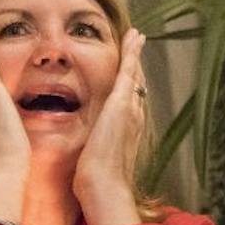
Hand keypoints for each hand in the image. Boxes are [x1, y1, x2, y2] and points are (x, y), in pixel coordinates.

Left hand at [73, 28, 145, 224]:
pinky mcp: (121, 103)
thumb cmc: (97, 182)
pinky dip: (132, 53)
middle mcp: (134, 116)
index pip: (129, 99)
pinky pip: (129, 71)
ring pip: (135, 75)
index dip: (130, 83)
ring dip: (136, 54)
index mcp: (127, 129)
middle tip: (138, 43)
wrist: (104, 187)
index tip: (130, 70)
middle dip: (136, 64)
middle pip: (136, 83)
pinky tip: (134, 38)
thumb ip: (94, 149)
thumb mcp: (95, 160)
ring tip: (137, 38)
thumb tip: (87, 152)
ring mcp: (130, 108)